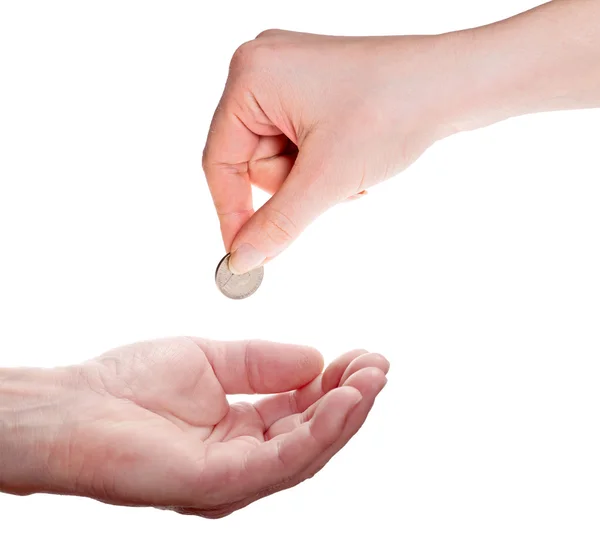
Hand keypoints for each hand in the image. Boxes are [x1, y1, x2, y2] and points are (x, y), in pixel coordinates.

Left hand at [1, 338, 388, 517]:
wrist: (74, 404)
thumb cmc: (130, 383)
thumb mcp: (213, 359)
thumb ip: (264, 363)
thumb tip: (316, 359)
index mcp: (242, 429)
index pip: (303, 411)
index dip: (335, 383)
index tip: (363, 354)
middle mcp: (244, 459)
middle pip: (313, 434)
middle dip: (351, 399)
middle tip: (378, 364)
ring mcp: (234, 477)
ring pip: (308, 452)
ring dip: (346, 414)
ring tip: (371, 378)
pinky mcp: (219, 484)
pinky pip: (283, 461)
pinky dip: (319, 429)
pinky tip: (342, 399)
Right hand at [204, 3, 599, 274]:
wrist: (452, 83)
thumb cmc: (394, 110)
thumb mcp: (326, 178)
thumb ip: (277, 223)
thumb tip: (242, 259)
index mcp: (251, 76)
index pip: (219, 161)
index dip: (231, 212)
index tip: (243, 253)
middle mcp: (260, 67)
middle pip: (249, 161)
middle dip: (291, 184)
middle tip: (329, 182)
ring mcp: (285, 75)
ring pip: (276, 158)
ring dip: (309, 177)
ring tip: (348, 165)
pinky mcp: (307, 87)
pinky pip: (294, 144)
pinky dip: (319, 162)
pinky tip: (350, 152)